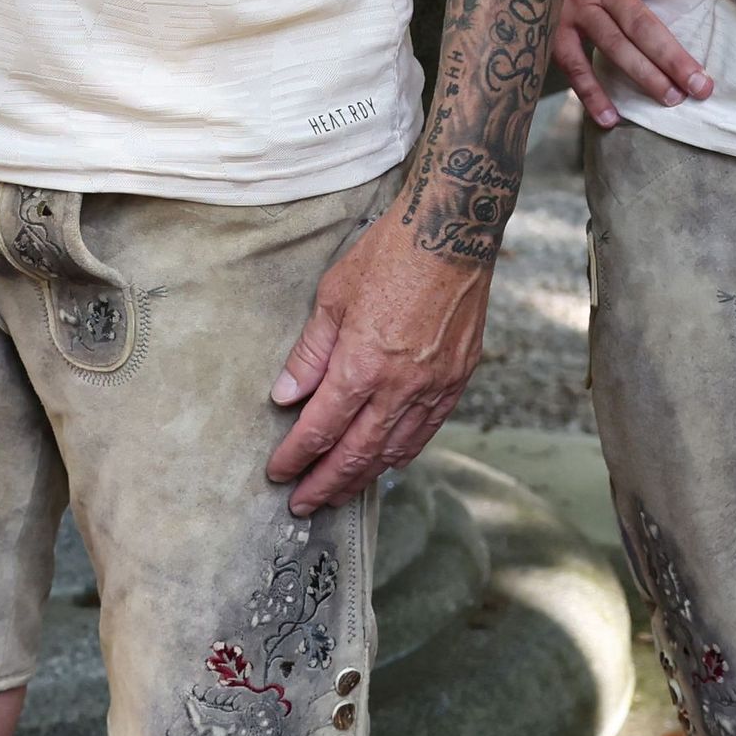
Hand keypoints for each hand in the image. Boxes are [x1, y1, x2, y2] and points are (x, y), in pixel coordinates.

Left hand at [262, 215, 488, 514]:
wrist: (453, 231)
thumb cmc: (389, 254)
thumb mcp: (334, 295)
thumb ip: (310, 353)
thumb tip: (285, 396)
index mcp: (363, 365)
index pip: (321, 428)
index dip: (297, 456)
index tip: (279, 473)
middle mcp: (400, 386)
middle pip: (356, 453)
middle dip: (325, 483)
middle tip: (303, 504)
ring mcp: (433, 387)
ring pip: (394, 452)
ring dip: (362, 478)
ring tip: (338, 493)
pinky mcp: (456, 380)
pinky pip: (425, 432)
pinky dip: (401, 455)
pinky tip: (386, 463)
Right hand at [553, 0, 721, 126]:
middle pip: (643, 24)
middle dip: (673, 58)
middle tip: (701, 86)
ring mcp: (573, 7)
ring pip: (614, 48)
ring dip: (644, 77)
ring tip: (672, 100)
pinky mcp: (551, 26)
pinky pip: (574, 64)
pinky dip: (591, 93)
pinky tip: (611, 117)